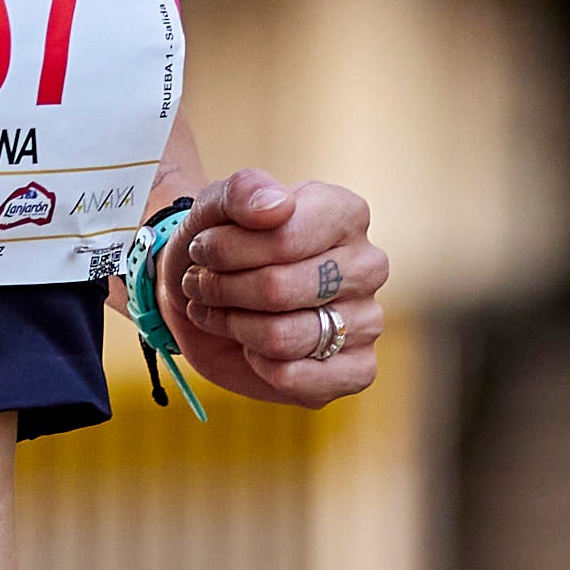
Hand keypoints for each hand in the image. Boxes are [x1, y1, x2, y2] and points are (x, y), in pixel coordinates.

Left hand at [170, 169, 385, 408]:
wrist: (202, 294)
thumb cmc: (219, 244)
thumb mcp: (215, 206)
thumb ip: (242, 191)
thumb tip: (277, 206)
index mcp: (345, 213)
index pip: (282, 237)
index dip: (226, 250)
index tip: (203, 248)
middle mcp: (367, 266)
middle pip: (278, 289)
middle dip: (223, 290)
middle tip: (201, 285)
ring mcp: (368, 320)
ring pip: (282, 338)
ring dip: (233, 327)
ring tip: (220, 312)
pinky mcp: (357, 369)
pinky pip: (297, 378)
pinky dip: (257, 366)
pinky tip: (252, 348)